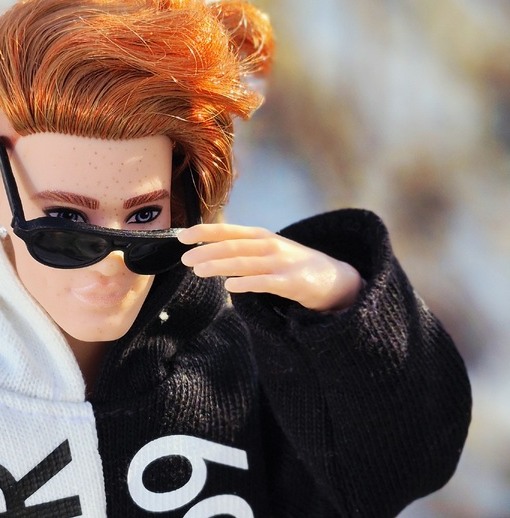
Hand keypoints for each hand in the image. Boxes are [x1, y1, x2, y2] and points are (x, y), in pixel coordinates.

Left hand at [178, 223, 362, 311]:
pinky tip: (230, 287)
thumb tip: (208, 253)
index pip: (228, 231)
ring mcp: (281, 263)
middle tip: (185, 259)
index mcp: (261, 236)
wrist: (335, 278)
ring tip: (198, 270)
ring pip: (245, 263)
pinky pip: (265, 283)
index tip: (182, 237)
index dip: (204, 232)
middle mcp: (270, 246)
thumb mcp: (269, 250)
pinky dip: (247, 283)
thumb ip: (243, 250)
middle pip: (233, 247)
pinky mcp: (292, 283)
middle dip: (207, 251)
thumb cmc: (294, 264)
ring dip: (219, 266)